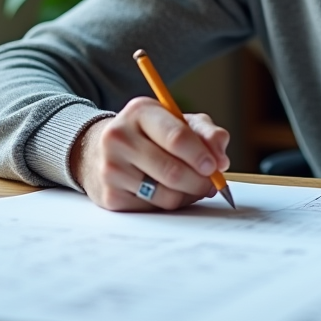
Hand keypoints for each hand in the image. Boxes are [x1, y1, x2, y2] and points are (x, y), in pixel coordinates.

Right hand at [70, 96, 230, 211]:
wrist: (100, 151)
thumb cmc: (149, 134)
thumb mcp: (178, 122)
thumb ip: (206, 133)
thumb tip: (221, 157)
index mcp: (140, 111)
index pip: (177, 137)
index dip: (201, 155)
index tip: (216, 166)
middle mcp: (119, 137)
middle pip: (173, 171)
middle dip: (200, 181)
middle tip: (212, 183)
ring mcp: (111, 168)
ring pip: (166, 195)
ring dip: (188, 195)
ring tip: (192, 186)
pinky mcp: (110, 196)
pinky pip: (154, 209)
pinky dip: (170, 204)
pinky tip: (170, 191)